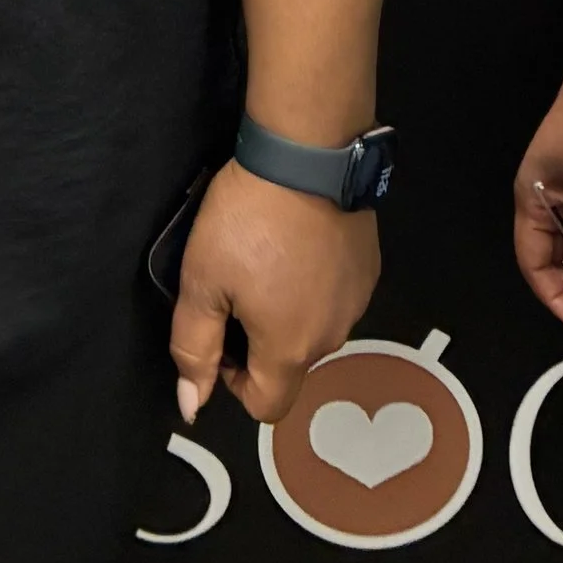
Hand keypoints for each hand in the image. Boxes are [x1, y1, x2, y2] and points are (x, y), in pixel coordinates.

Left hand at [169, 163, 379, 424]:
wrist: (308, 156)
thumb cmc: (247, 222)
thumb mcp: (202, 281)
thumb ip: (194, 349)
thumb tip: (191, 405)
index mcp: (289, 349)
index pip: (266, 405)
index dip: (235, 384)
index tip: (223, 335)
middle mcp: (332, 336)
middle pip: (291, 366)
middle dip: (261, 342)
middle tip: (238, 288)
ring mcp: (357, 302)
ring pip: (315, 330)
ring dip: (290, 313)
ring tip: (269, 260)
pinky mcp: (370, 270)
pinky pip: (337, 298)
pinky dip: (315, 286)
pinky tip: (299, 246)